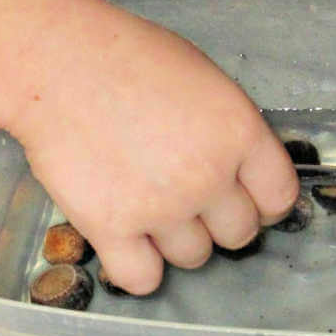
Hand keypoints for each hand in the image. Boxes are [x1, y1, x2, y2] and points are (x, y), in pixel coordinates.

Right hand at [9, 0, 298, 295]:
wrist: (56, 63)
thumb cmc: (126, 57)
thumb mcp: (203, 79)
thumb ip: (229, 131)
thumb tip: (239, 171)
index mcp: (239, 132)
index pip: (279, 197)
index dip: (263, 203)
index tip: (246, 200)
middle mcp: (208, 176)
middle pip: (239, 235)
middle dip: (218, 221)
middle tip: (188, 199)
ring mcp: (162, 207)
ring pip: (194, 258)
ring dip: (176, 241)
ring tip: (147, 205)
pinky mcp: (112, 228)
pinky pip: (143, 279)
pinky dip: (138, 267)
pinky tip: (126, 242)